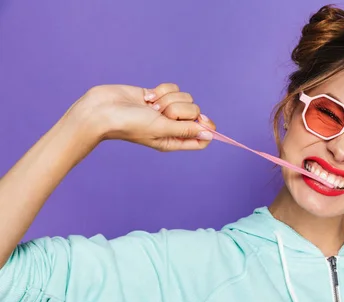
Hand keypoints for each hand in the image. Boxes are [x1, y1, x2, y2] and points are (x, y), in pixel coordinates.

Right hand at [64, 83, 215, 151]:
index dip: (205, 127)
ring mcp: (165, 110)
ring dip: (167, 98)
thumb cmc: (129, 124)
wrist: (103, 110)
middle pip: (194, 112)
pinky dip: (161, 90)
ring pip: (185, 98)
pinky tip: (147, 97)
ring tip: (150, 106)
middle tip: (160, 114)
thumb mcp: (161, 129)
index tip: (200, 120)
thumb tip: (209, 133)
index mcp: (174, 140)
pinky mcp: (158, 95)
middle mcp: (172, 126)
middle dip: (178, 109)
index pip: (201, 138)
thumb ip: (185, 130)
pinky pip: (173, 88)